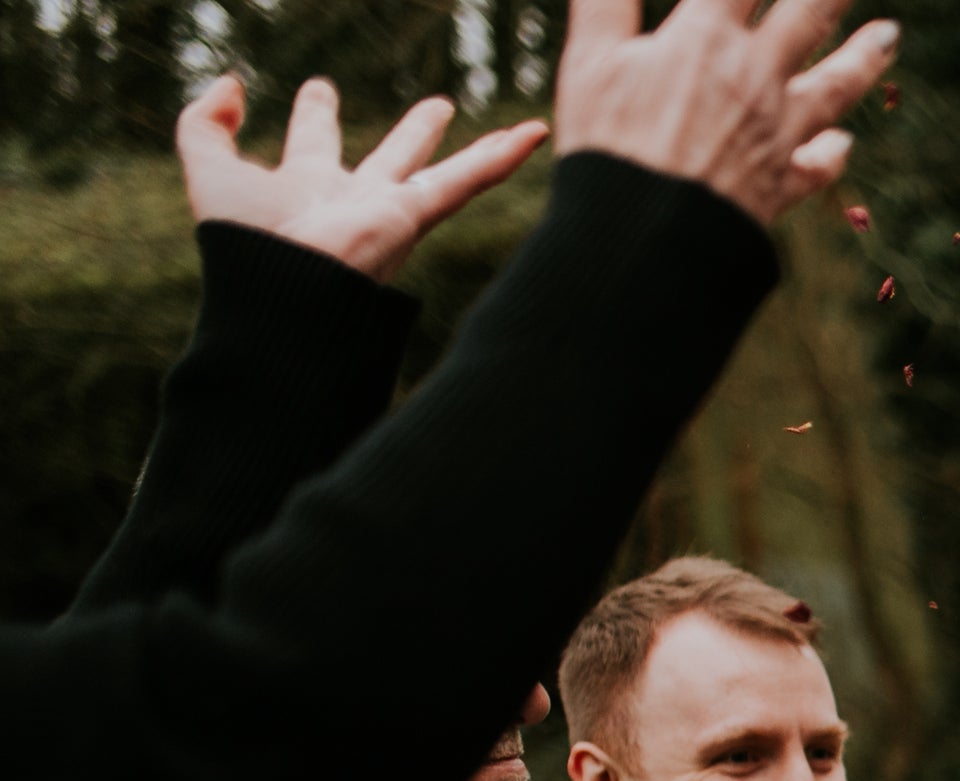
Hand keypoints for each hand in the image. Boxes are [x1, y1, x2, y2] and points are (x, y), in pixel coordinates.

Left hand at [173, 78, 547, 283]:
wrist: (283, 294)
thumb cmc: (244, 243)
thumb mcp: (207, 167)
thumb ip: (204, 122)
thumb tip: (231, 84)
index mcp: (304, 186)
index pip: (315, 140)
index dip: (316, 111)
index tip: (320, 89)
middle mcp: (354, 199)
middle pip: (390, 156)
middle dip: (412, 133)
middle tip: (437, 107)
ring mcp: (390, 211)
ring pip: (443, 174)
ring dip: (474, 151)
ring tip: (510, 131)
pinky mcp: (415, 217)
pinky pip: (466, 181)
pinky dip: (500, 158)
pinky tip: (533, 135)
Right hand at [554, 0, 902, 223]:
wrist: (646, 237)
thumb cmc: (610, 143)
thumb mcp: (590, 60)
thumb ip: (604, 3)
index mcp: (707, 38)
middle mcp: (755, 77)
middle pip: (809, 16)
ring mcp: (779, 130)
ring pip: (836, 84)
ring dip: (864, 57)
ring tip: (890, 35)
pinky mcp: (783, 182)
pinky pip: (819, 163)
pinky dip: (833, 150)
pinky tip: (843, 142)